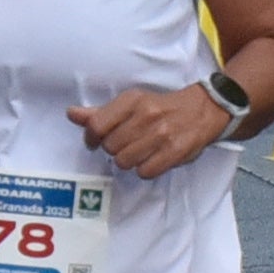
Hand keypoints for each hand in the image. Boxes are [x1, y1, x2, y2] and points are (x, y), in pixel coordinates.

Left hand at [68, 85, 234, 179]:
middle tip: (126, 144)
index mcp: (132, 100)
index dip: (91, 139)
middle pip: (110, 147)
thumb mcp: (131, 103)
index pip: (96, 126)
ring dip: (129, 161)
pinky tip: (152, 158)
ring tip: (140, 151)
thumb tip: (71, 114)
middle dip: (114, 149)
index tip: (95, 142)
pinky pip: (144, 172)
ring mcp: (161, 135)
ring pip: (124, 161)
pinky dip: (145, 169)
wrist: (203, 111)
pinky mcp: (174, 152)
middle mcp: (146, 116)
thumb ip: (100, 112)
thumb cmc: (161, 108)